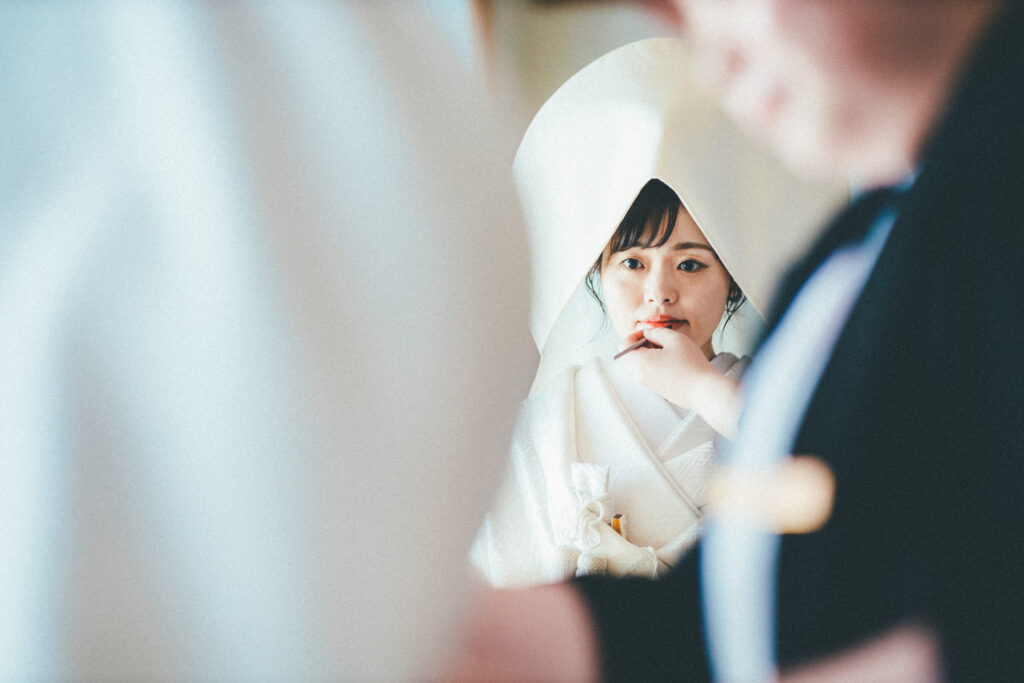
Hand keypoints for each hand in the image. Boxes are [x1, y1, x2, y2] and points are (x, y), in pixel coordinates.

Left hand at [618, 326, 741, 437]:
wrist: (704, 391)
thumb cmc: (691, 364)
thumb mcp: (674, 339)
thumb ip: (657, 332)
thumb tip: (648, 334)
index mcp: (640, 362)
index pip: (623, 345)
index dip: (635, 335)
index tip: (650, 333)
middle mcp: (640, 375)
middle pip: (631, 355)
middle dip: (643, 344)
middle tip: (662, 341)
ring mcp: (649, 385)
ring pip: (642, 364)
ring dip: (652, 354)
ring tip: (671, 351)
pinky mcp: (659, 390)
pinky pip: (651, 373)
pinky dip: (658, 365)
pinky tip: (675, 362)